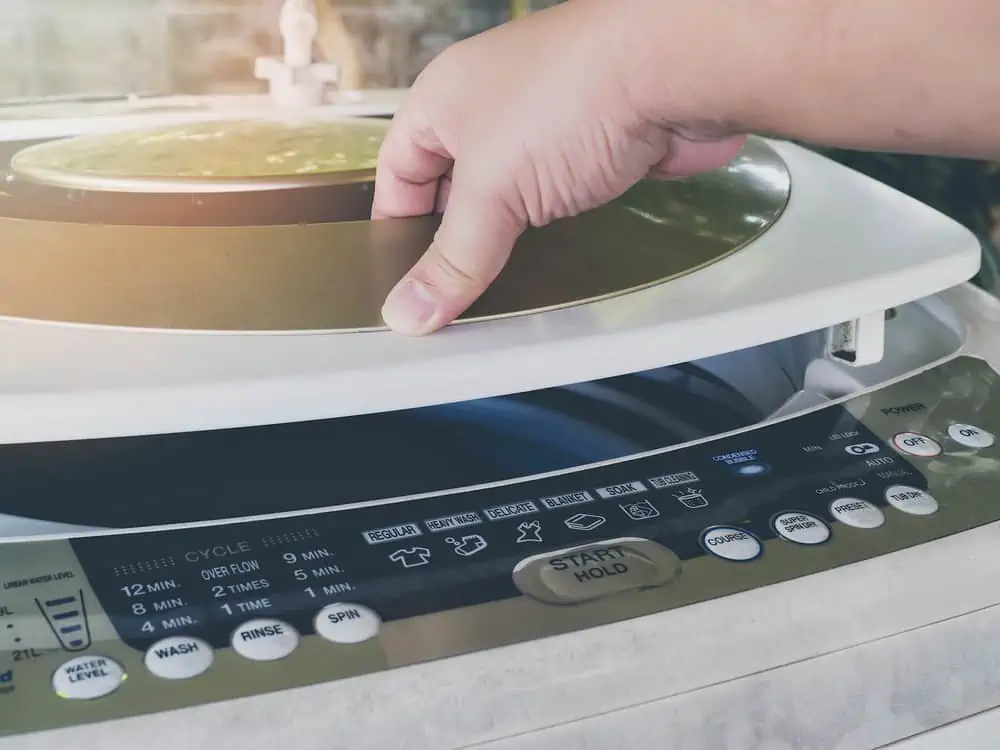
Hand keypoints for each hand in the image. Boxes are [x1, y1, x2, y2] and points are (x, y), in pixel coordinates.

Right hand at [372, 0, 746, 334]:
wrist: (679, 70)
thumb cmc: (572, 94)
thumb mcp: (491, 189)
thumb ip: (452, 258)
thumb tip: (407, 312)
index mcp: (444, 100)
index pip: (397, 173)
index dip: (396, 227)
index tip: (402, 284)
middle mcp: (490, 110)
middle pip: (454, 191)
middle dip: (454, 243)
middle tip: (451, 301)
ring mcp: (546, 130)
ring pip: (509, 202)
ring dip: (507, 244)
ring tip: (498, 296)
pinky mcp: (594, 153)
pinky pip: (558, 205)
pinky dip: (552, 238)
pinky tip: (550, 273)